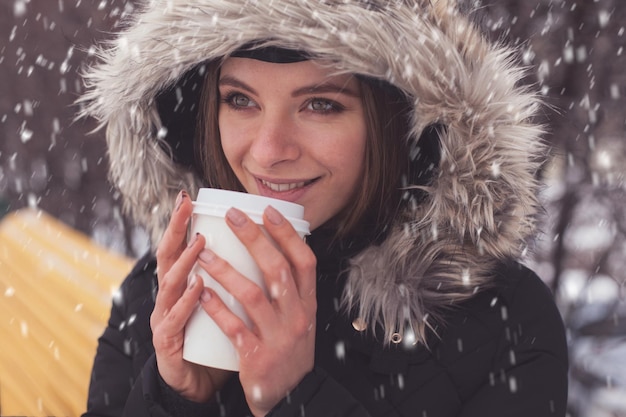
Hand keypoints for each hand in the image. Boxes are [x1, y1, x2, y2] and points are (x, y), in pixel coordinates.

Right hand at [150, 190, 231, 401]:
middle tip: (184, 206)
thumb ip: (233, 277)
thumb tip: (260, 246)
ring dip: (185, 262)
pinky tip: (198, 288)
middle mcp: (170, 299)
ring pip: (170, 286)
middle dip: (174, 229)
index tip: (189, 197)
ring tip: (199, 243)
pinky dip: (187, 304)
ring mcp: (165, 320)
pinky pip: (175, 323)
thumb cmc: (216, 338)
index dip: (180, 223)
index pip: (179, 248)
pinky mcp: (168, 346)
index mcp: (183, 286)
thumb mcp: (224, 302)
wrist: (201, 384)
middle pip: (167, 258)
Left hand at [198, 205, 316, 415]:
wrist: (290, 397)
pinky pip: (234, 328)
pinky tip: (202, 291)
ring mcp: (278, 337)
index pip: (305, 261)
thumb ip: (291, 290)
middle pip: (277, 270)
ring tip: (204, 251)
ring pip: (253, 295)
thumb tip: (274, 247)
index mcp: (308, 304)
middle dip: (254, 239)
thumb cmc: (289, 350)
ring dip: (227, 270)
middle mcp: (297, 317)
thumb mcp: (301, 318)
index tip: (267, 211)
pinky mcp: (257, 357)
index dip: (287, 234)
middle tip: (232, 216)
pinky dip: (217, 308)